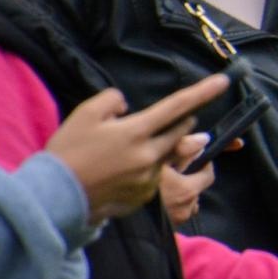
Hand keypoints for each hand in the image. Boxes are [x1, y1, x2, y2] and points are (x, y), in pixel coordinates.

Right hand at [47, 74, 230, 223]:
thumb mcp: (84, 114)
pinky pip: (154, 178)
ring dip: (158, 149)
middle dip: (178, 124)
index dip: (203, 92)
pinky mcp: (144, 197)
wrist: (53, 197)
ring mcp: (148, 179)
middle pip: (179, 132)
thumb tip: (129, 107)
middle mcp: (149, 155)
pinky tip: (120, 173)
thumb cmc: (67, 151)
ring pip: (167, 156)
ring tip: (125, 153)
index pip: (177, 106)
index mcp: (136, 132)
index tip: (224, 81)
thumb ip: (112, 101)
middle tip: (156, 123)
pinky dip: (145, 170)